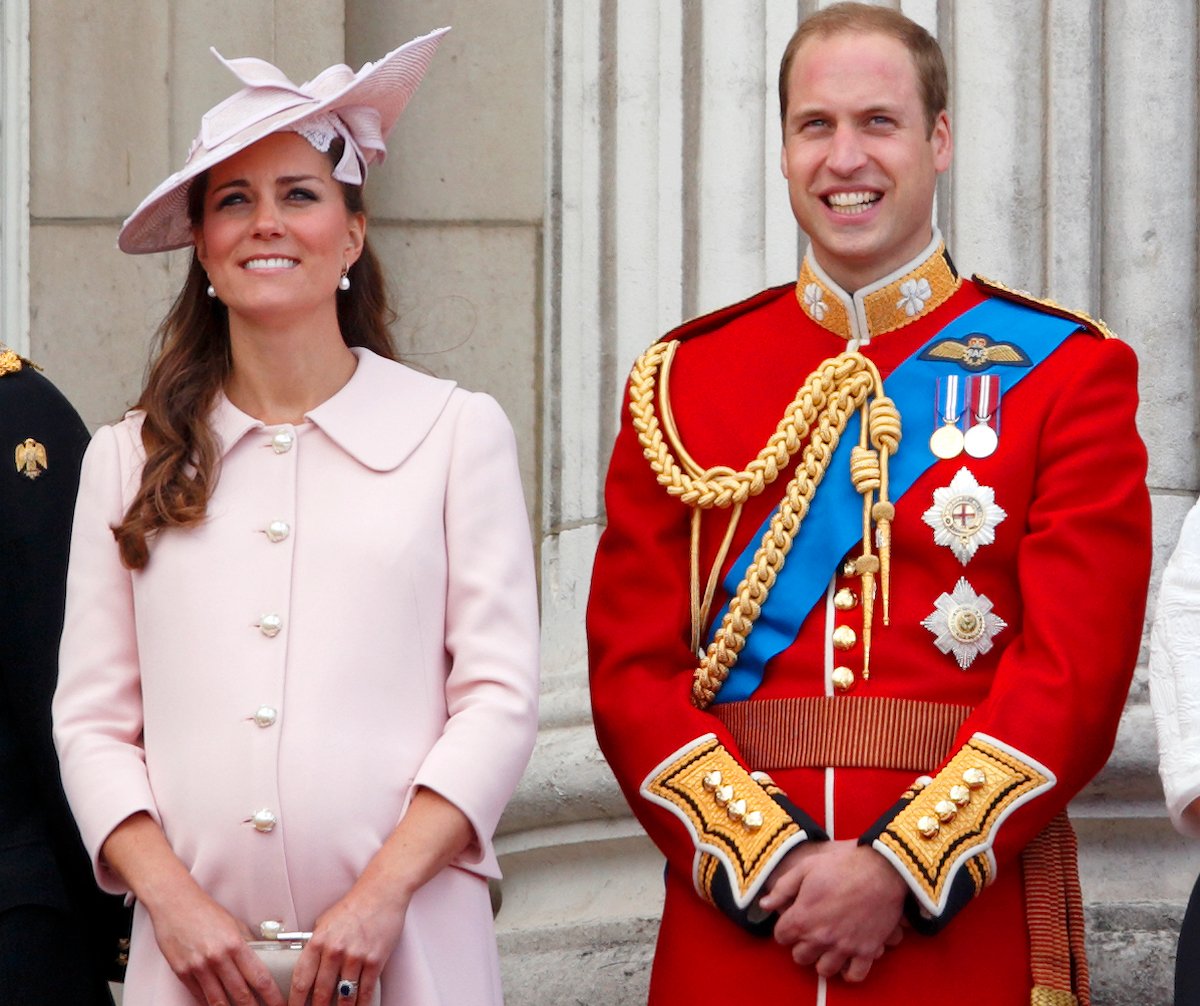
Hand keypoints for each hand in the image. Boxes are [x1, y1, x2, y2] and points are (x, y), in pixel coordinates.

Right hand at [145, 881, 283, 1005]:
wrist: (174, 902)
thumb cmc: (205, 911)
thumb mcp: (234, 923)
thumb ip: (248, 943)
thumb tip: (263, 959)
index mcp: (235, 943)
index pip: (259, 977)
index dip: (272, 995)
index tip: (279, 1003)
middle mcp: (217, 957)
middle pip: (241, 994)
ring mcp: (198, 967)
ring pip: (219, 1001)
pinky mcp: (182, 973)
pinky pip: (199, 996)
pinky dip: (210, 1004)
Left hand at [287, 885, 407, 1005]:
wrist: (382, 892)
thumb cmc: (353, 906)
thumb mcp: (325, 921)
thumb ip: (315, 943)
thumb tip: (308, 966)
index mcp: (318, 941)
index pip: (301, 980)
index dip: (295, 1001)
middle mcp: (334, 950)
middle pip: (321, 993)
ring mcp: (356, 957)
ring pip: (344, 996)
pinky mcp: (375, 960)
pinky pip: (365, 991)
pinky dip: (361, 1005)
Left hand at [758, 839, 906, 982]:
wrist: (880, 869)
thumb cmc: (841, 865)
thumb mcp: (805, 868)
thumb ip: (782, 888)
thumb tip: (764, 904)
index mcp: (802, 918)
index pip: (781, 937)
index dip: (785, 927)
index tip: (793, 920)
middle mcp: (820, 937)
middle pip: (800, 957)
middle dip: (802, 945)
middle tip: (810, 932)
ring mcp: (844, 947)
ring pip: (824, 970)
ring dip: (822, 959)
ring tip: (827, 946)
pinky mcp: (866, 950)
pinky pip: (854, 975)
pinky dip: (849, 971)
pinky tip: (846, 959)